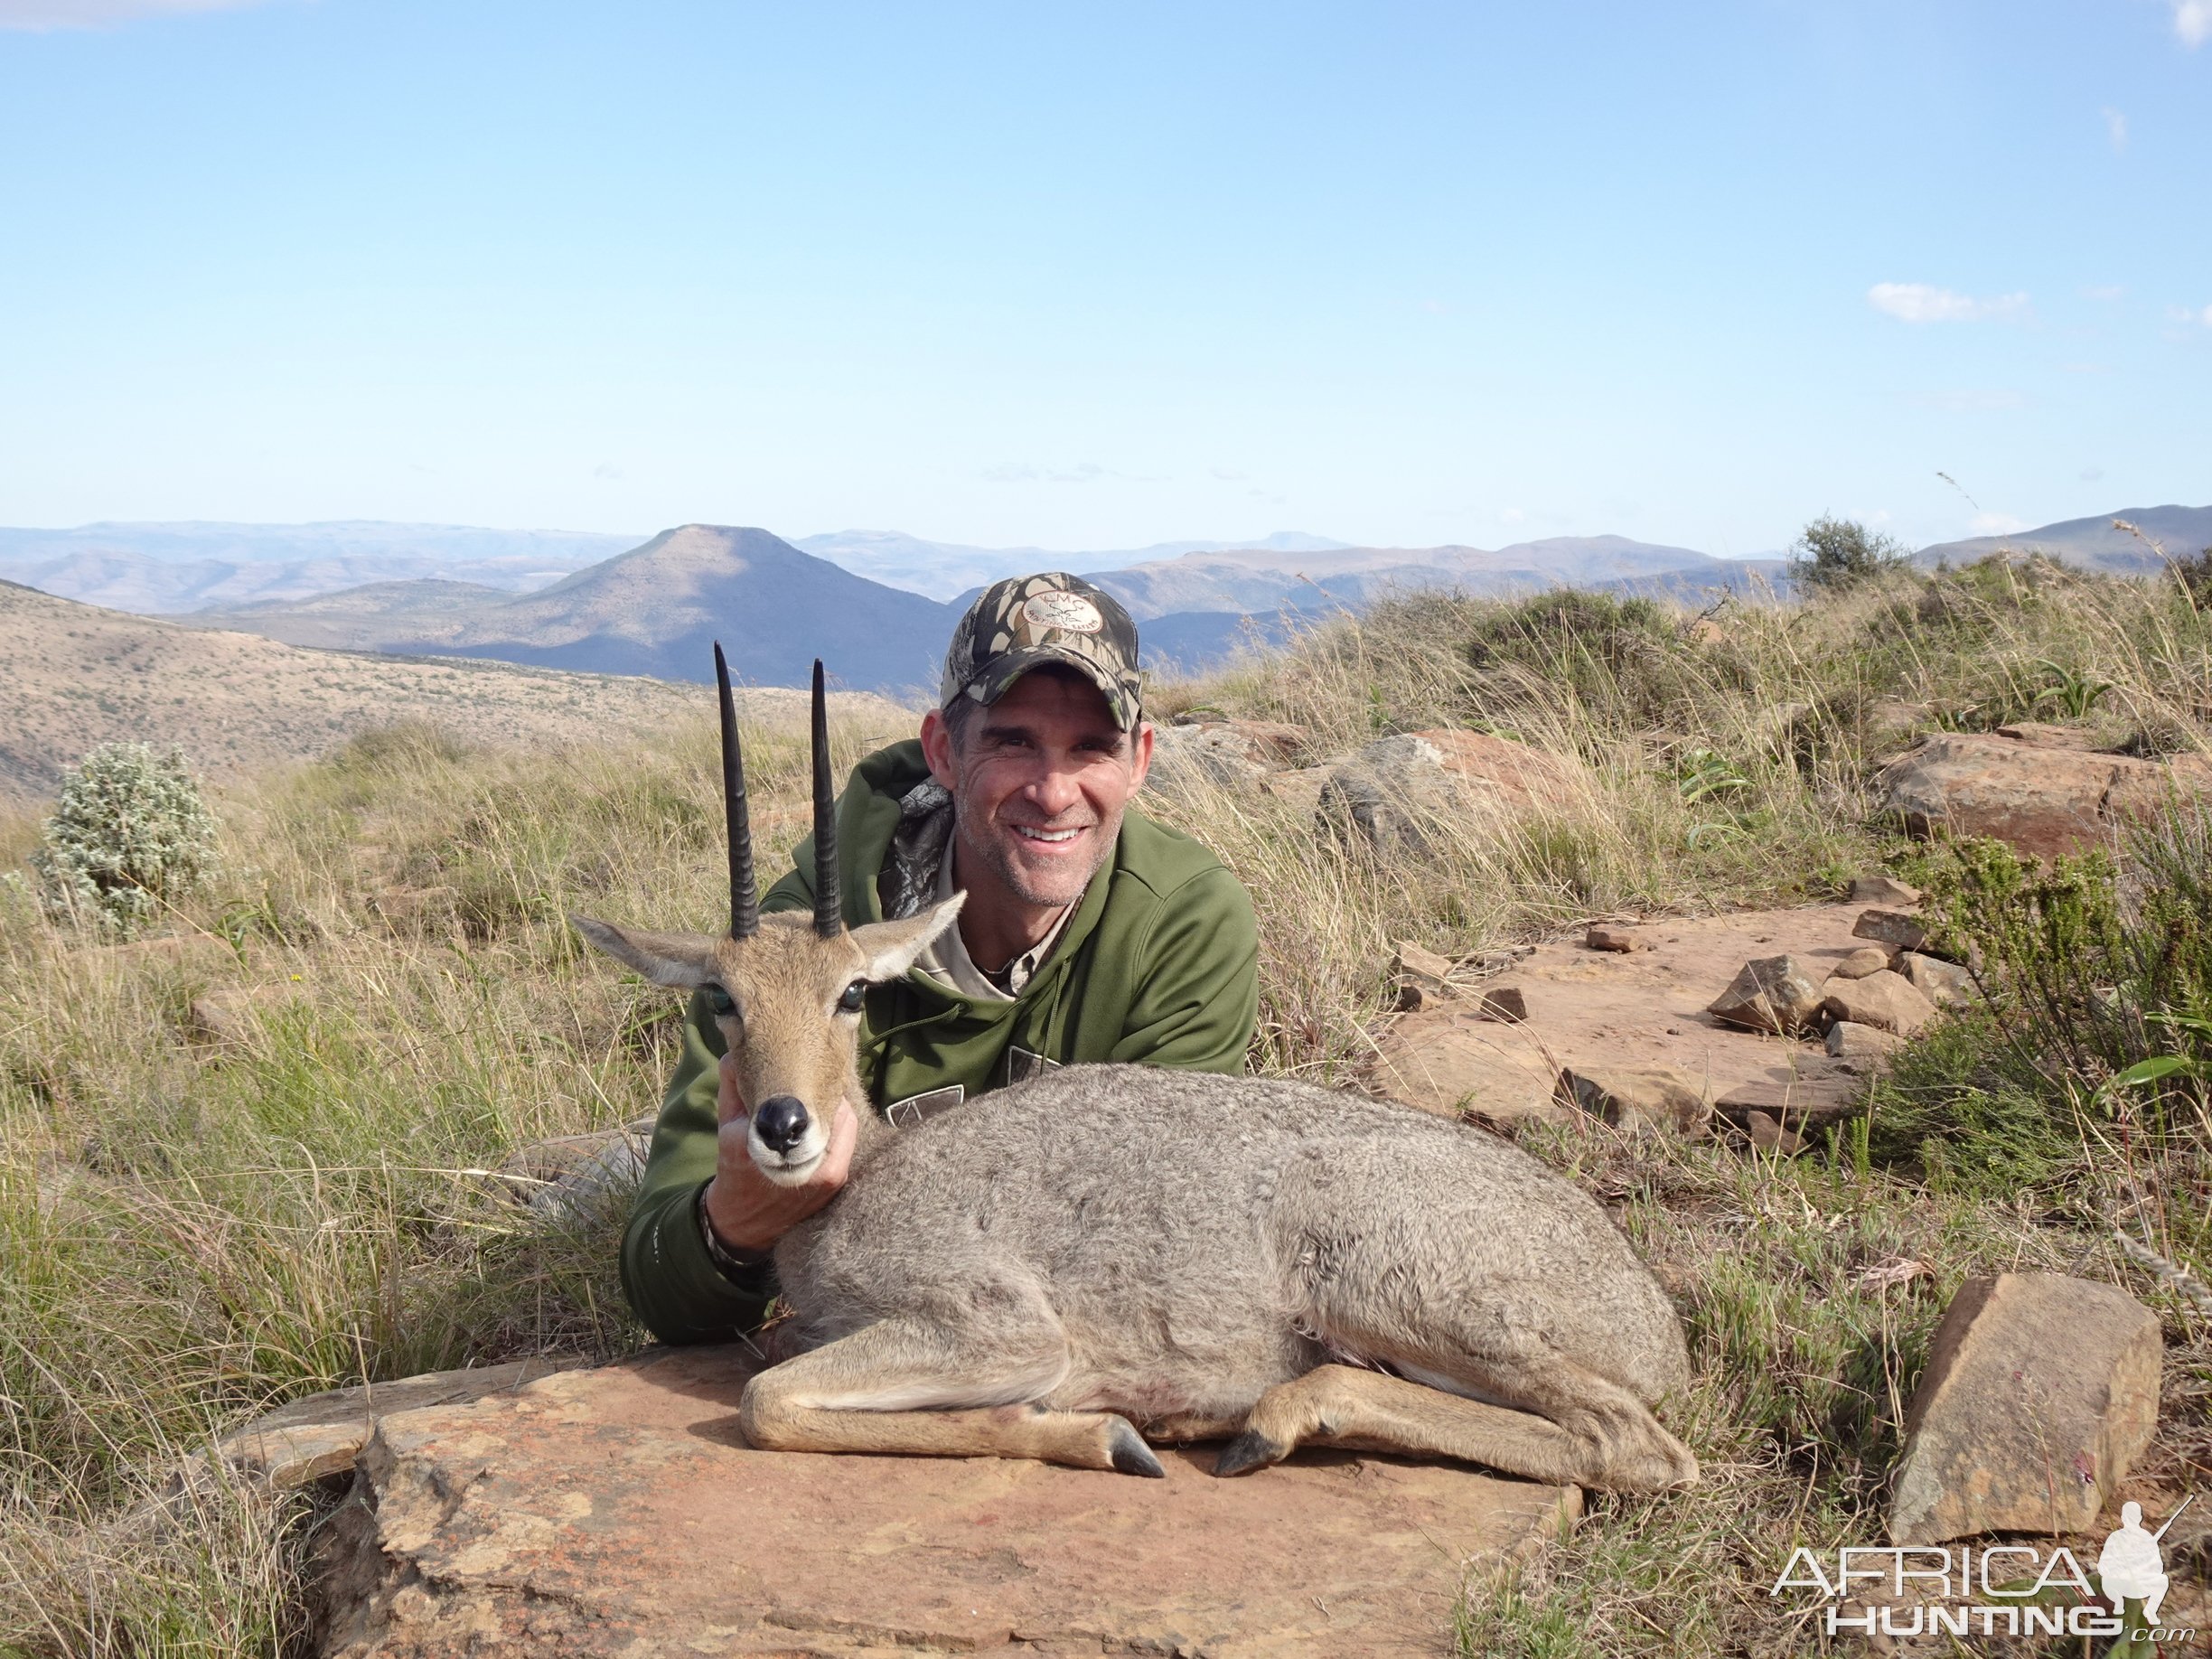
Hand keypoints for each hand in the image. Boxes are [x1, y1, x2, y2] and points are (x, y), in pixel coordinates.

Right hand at [701, 1050, 857, 1251]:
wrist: (744, 1222)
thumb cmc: (734, 1168)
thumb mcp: (726, 1125)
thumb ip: (732, 1085)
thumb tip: (736, 1053)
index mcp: (767, 1141)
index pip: (807, 1096)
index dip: (813, 1078)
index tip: (810, 1069)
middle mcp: (799, 1160)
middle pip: (835, 1108)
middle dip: (828, 1092)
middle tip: (819, 1083)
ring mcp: (821, 1174)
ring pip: (846, 1124)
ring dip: (836, 1111)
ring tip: (821, 1105)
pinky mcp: (833, 1183)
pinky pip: (847, 1144)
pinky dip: (840, 1131)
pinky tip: (826, 1126)